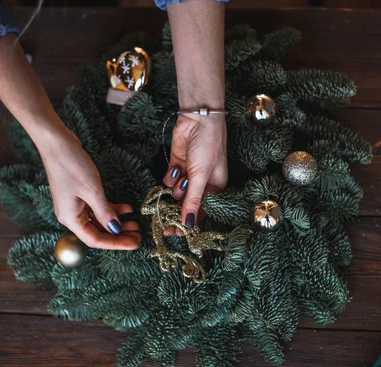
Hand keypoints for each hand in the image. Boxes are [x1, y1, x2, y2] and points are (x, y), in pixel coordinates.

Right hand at [39, 129, 140, 249]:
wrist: (56, 142)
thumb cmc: (71, 165)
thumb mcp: (92, 190)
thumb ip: (105, 212)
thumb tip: (116, 229)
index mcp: (70, 219)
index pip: (95, 240)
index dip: (116, 244)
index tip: (135, 244)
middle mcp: (71, 215)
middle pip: (98, 232)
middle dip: (119, 235)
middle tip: (139, 236)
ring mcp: (75, 205)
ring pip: (99, 221)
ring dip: (117, 222)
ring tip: (136, 224)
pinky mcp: (79, 195)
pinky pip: (97, 208)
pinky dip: (112, 209)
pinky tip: (128, 208)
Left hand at [163, 113, 227, 228]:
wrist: (198, 118)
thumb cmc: (208, 146)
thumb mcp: (202, 176)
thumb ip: (193, 200)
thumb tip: (188, 224)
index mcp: (216, 188)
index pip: (201, 211)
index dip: (189, 222)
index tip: (176, 234)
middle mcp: (202, 183)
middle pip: (186, 204)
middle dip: (176, 212)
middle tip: (165, 225)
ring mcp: (189, 175)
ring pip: (176, 193)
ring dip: (175, 190)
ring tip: (181, 178)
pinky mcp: (177, 166)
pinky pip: (169, 181)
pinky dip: (169, 178)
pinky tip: (175, 168)